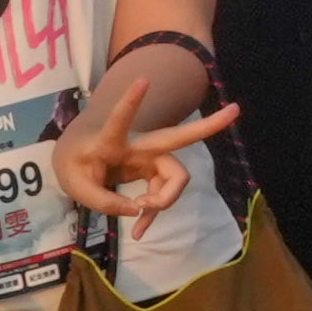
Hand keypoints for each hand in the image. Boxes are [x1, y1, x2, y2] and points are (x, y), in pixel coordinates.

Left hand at [49, 79, 234, 231]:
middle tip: (236, 110)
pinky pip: (162, 196)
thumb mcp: (76, 185)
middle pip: (177, 138)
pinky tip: (140, 231)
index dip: (131, 102)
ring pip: (174, 179)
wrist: (77, 158)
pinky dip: (152, 215)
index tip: (144, 79)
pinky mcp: (152, 173)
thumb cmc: (74, 162)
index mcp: (111, 141)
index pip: (120, 120)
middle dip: (208, 126)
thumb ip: (105, 202)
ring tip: (140, 227)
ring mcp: (149, 159)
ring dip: (162, 204)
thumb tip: (138, 211)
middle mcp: (139, 146)